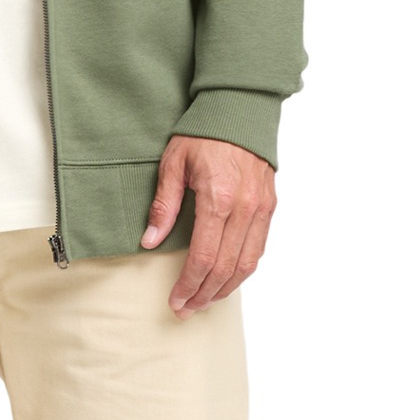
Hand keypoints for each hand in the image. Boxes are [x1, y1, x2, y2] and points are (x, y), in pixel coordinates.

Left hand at [141, 135, 275, 312]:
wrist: (240, 109)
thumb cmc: (203, 134)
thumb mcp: (173, 164)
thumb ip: (164, 205)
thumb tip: (150, 241)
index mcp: (218, 198)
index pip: (203, 257)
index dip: (188, 284)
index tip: (175, 300)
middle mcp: (244, 208)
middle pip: (225, 268)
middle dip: (204, 294)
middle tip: (185, 309)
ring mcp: (261, 209)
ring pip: (247, 264)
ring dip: (225, 289)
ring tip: (204, 301)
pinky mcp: (270, 207)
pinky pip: (259, 248)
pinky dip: (242, 270)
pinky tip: (226, 279)